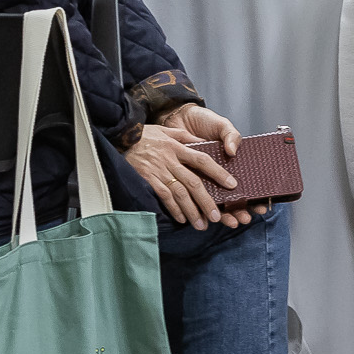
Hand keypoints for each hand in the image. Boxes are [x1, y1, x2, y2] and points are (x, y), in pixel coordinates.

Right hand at [122, 104, 262, 230]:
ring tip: (202, 224)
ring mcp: (159, 171)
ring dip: (192, 210)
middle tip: (217, 216)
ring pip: (180, 193)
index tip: (231, 184)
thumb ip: (186, 137)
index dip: (218, 172)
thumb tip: (204, 143)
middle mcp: (170, 160)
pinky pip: (164, 197)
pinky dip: (174, 209)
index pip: (202, 160)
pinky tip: (182, 218)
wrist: (121, 136)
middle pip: (193, 182)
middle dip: (206, 201)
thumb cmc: (146, 134)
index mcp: (178, 146)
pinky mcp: (148, 179)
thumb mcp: (168, 129)